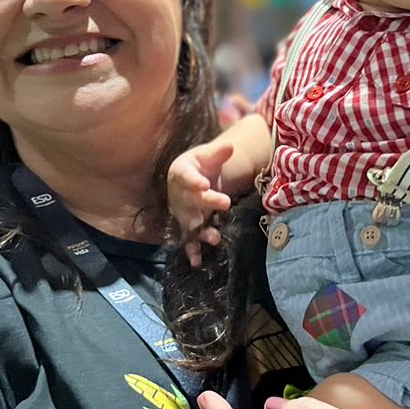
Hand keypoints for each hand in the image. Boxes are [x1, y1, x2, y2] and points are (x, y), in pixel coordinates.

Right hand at [166, 140, 233, 265]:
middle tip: (225, 202)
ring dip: (201, 231)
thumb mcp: (209, 155)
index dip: (193, 181)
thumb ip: (219, 152)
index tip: (203, 184)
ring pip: (190, 222)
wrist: (193, 178)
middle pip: (191, 200)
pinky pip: (188, 239)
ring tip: (215, 238)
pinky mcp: (187, 226)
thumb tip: (231, 146)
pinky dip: (192, 251)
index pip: (185, 176)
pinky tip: (197, 262)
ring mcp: (182, 212)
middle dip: (207, 203)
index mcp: (180, 172)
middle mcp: (178, 194)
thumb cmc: (201, 164)